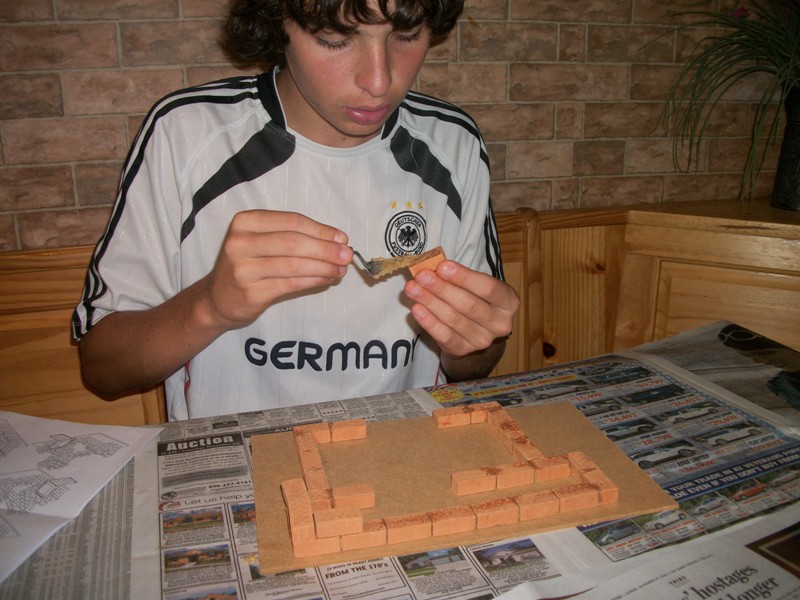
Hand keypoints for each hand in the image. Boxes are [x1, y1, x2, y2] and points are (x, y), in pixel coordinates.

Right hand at [200, 210, 351, 328]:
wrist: (217, 298)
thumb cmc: (247, 264)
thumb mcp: (260, 241)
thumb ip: (291, 236)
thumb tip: (335, 241)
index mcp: (245, 222)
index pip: (291, 221)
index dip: (320, 229)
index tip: (341, 238)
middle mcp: (240, 243)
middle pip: (293, 242)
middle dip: (325, 249)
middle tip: (346, 255)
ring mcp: (243, 269)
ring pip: (294, 265)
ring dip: (324, 267)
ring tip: (340, 269)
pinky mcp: (251, 293)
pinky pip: (290, 284)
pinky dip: (314, 281)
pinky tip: (326, 279)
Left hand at [403, 260, 518, 359]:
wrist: (475, 331)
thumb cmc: (476, 299)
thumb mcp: (476, 285)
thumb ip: (459, 277)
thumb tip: (433, 267)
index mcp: (508, 302)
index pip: (488, 288)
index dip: (464, 277)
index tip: (442, 266)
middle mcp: (500, 323)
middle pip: (469, 305)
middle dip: (442, 289)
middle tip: (421, 276)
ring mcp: (483, 340)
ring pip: (454, 320)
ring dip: (430, 302)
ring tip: (413, 289)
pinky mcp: (464, 350)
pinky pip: (445, 336)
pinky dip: (429, 322)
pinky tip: (417, 309)